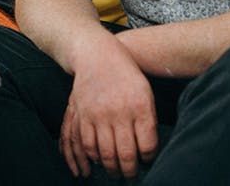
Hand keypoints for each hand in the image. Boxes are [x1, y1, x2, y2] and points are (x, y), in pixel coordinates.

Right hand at [60, 41, 158, 178]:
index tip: (146, 162)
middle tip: (130, 175)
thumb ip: (148, 120)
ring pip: (104, 152)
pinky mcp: (81, 112)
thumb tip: (147, 148)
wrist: (96, 54)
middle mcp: (118, 112)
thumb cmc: (125, 74)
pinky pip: (84, 142)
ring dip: (110, 167)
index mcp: (140, 107)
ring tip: (115, 172)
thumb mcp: (145, 92)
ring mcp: (97, 113)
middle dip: (128, 170)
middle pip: (125, 154)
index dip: (147, 159)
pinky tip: (95, 160)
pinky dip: (90, 156)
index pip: (147, 147)